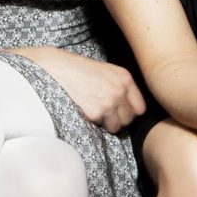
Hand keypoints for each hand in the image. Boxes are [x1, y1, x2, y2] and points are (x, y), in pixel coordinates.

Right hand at [25, 47, 144, 132]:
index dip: (129, 111)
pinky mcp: (96, 112)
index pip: (140, 107)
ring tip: (93, 111)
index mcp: (124, 78)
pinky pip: (101, 127)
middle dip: (117, 118)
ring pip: (116, 126)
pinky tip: (85, 110)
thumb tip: (128, 106)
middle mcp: (120, 90)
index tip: (119, 111)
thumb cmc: (77, 69)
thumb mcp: (105, 71)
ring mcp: (109, 102)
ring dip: (106, 123)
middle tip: (102, 112)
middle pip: (129, 119)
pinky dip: (94, 123)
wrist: (56, 69)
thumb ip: (118, 86)